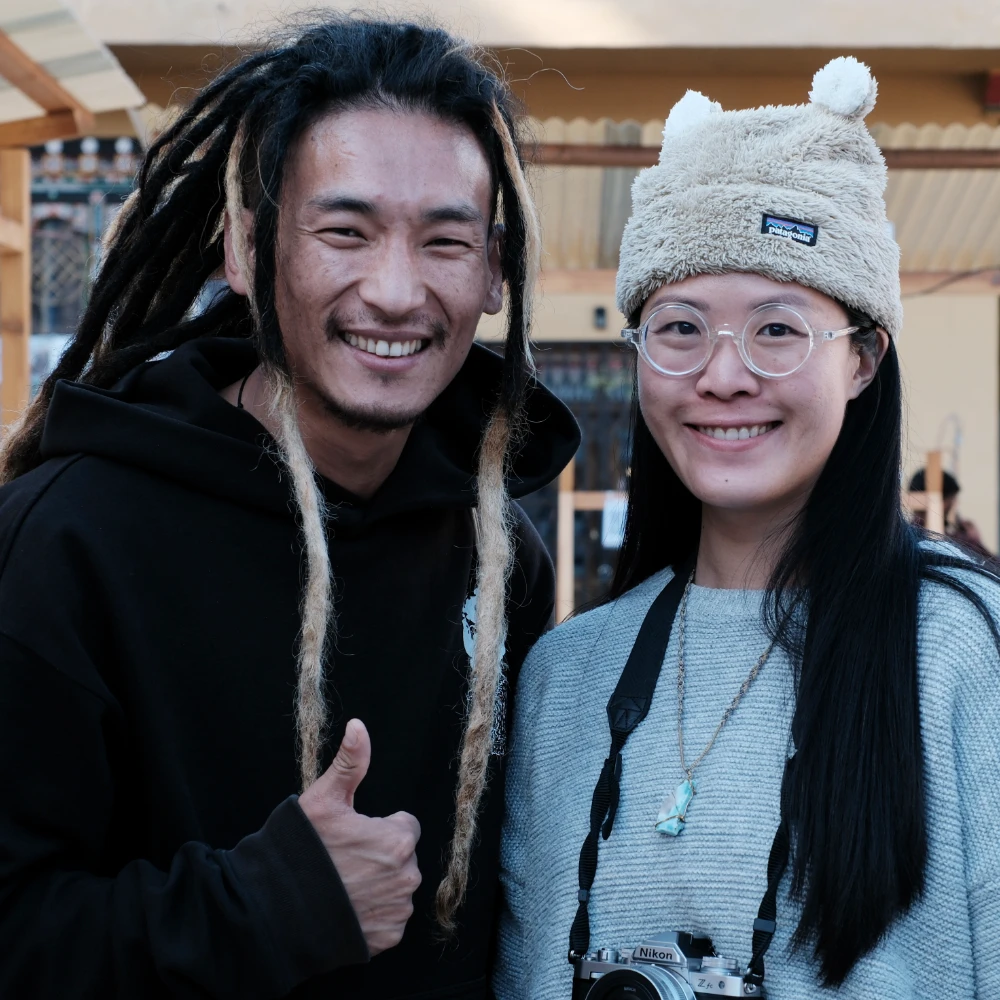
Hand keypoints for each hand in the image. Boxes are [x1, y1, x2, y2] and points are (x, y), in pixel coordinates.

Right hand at [298, 719, 421, 955]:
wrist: (276, 912)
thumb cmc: (302, 852)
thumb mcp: (325, 799)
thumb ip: (350, 762)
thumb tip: (358, 726)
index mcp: (399, 839)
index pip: (404, 825)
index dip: (378, 827)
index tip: (353, 835)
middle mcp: (408, 876)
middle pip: (401, 856)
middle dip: (380, 855)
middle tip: (344, 860)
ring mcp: (398, 911)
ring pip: (396, 887)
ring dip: (378, 885)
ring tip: (342, 884)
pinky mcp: (388, 937)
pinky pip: (389, 918)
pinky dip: (372, 913)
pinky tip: (347, 907)